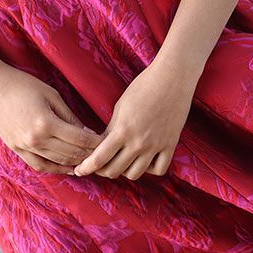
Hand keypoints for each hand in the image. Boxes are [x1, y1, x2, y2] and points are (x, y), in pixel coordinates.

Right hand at [0, 64, 100, 174]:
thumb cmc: (23, 84)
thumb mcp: (51, 95)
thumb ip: (69, 116)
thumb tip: (87, 133)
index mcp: (47, 123)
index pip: (80, 140)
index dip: (96, 142)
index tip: (107, 141)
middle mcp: (36, 140)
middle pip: (71, 154)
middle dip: (90, 154)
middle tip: (103, 153)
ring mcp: (25, 147)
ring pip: (58, 162)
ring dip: (76, 163)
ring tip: (90, 161)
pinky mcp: (17, 149)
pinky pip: (41, 165)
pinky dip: (56, 169)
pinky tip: (69, 168)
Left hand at [72, 62, 192, 180]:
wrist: (172, 78)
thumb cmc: (143, 86)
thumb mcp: (121, 106)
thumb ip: (111, 128)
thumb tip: (102, 146)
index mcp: (122, 130)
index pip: (99, 158)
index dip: (86, 167)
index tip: (80, 170)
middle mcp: (139, 142)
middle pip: (115, 170)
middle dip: (102, 170)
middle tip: (99, 165)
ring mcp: (156, 146)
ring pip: (134, 174)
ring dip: (124, 171)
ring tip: (121, 162)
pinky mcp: (170, 145)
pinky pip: (158, 170)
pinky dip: (149, 169)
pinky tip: (144, 160)